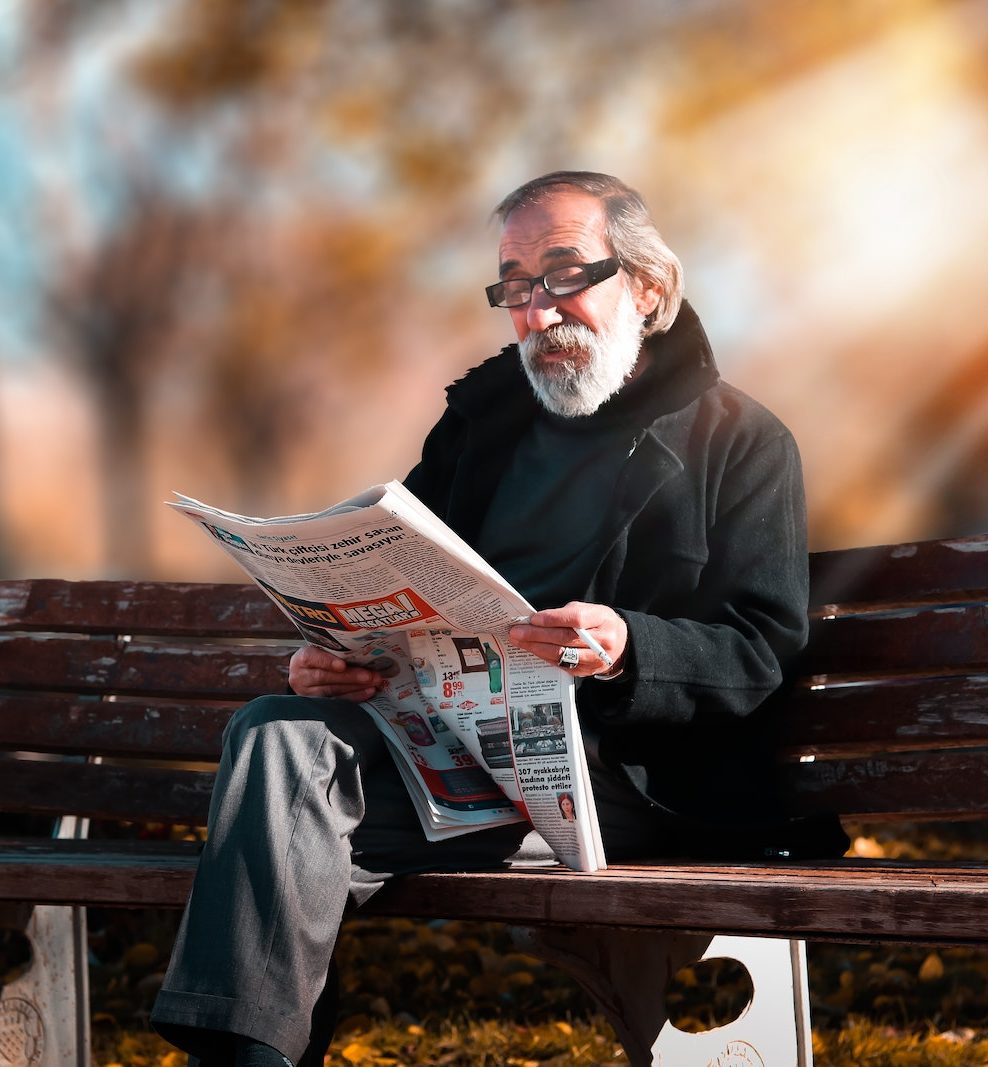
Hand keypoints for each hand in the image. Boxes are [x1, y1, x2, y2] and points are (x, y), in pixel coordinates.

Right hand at [288, 644, 384, 700]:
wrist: (305, 673)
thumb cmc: (317, 657)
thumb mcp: (319, 649)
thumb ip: (334, 650)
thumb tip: (362, 650)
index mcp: (301, 659)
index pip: (311, 659)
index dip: (327, 662)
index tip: (342, 665)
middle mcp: (301, 677)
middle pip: (326, 677)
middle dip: (351, 676)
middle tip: (370, 675)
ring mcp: (308, 693)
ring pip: (333, 690)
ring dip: (356, 687)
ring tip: (373, 683)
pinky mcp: (317, 704)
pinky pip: (337, 701)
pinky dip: (354, 696)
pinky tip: (367, 692)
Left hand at [508, 601, 627, 676]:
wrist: (621, 643)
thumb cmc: (599, 622)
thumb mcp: (589, 609)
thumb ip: (566, 613)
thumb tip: (537, 620)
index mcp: (602, 620)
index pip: (575, 619)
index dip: (553, 619)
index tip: (533, 619)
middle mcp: (601, 641)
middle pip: (565, 638)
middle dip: (537, 635)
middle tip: (516, 632)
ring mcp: (595, 659)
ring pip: (562, 655)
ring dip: (537, 648)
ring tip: (519, 641)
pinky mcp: (588, 671)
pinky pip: (563, 665)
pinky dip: (545, 657)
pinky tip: (533, 650)